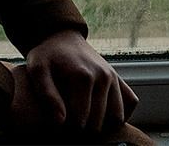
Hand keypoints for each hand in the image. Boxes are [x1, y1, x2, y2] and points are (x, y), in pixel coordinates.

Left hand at [22, 30, 137, 137]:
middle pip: (97, 123)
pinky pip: (130, 102)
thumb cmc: (47, 56)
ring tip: (83, 122)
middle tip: (68, 126)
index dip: (66, 129)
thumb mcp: (38, 70)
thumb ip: (47, 95)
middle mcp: (103, 77)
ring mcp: (114, 78)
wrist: (61, 37)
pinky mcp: (119, 78)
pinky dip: (120, 113)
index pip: (80, 120)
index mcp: (83, 77)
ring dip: (102, 125)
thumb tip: (60, 122)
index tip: (57, 126)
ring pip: (117, 118)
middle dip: (82, 130)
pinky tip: (103, 116)